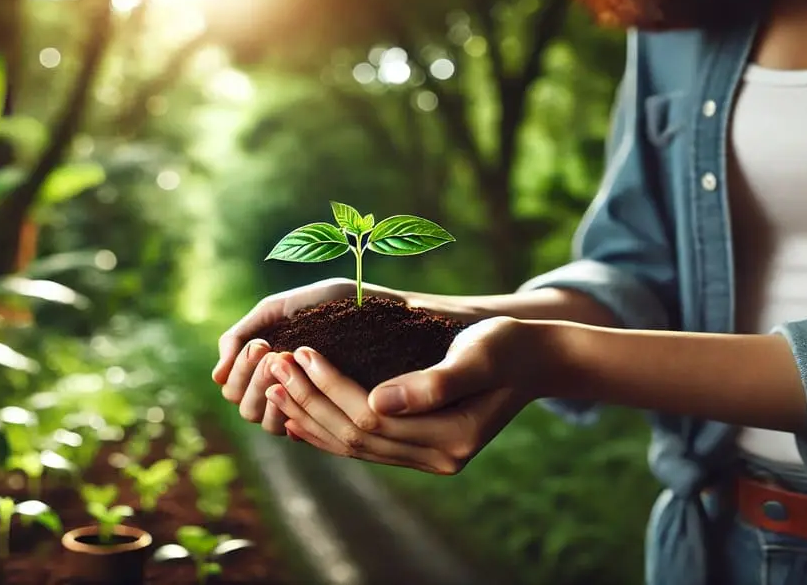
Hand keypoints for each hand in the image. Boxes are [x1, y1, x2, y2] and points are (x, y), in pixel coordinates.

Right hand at [212, 278, 404, 433]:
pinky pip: (299, 429)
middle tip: (271, 350)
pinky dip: (295, 408)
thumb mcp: (281, 310)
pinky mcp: (333, 422)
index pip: (231, 388)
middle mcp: (283, 394)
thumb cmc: (337, 304)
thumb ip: (242, 332)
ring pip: (265, 422)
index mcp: (266, 370)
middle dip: (252, 379)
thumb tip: (216, 374)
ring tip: (287, 361)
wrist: (389, 309)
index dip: (240, 372)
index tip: (262, 345)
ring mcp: (306, 409)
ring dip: (268, 393)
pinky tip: (309, 383)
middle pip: (244, 408)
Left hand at [263, 317, 550, 473]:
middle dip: (309, 400)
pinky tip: (296, 417)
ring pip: (354, 446)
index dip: (330, 386)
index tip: (300, 351)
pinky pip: (365, 448)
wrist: (533, 358)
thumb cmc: (506, 346)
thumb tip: (378, 403)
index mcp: (452, 439)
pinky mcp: (420, 450)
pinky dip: (328, 432)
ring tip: (273, 386)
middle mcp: (439, 459)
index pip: (372, 417)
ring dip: (309, 416)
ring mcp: (429, 459)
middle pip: (356, 436)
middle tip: (272, 364)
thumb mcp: (477, 356)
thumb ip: (433, 383)